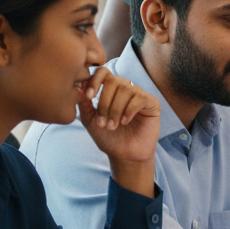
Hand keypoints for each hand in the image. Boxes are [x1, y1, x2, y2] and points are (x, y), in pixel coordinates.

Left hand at [78, 67, 160, 195]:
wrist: (124, 156)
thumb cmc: (108, 138)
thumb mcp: (90, 120)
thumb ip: (83, 103)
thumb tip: (77, 86)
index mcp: (111, 89)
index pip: (102, 72)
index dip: (94, 81)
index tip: (88, 96)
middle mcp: (126, 88)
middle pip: (113, 81)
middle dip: (104, 102)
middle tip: (102, 123)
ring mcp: (139, 94)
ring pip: (125, 89)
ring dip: (115, 109)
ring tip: (112, 126)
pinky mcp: (152, 103)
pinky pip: (139, 98)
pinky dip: (129, 110)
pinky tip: (125, 122)